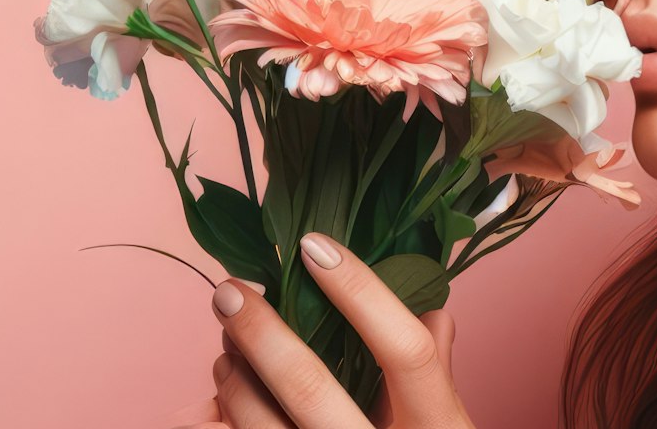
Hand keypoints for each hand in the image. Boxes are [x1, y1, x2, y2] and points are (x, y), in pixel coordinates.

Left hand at [174, 232, 473, 428]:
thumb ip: (436, 371)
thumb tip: (432, 304)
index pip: (406, 350)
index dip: (361, 291)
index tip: (314, 245)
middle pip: (312, 387)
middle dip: (262, 330)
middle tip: (230, 290)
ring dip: (233, 378)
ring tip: (225, 347)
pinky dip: (221, 423)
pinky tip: (220, 402)